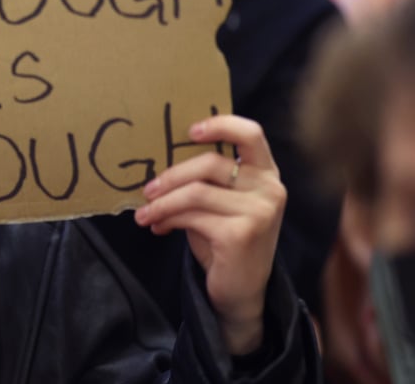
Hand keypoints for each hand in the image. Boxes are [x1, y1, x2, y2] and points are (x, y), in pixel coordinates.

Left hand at [134, 115, 285, 354]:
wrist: (240, 290)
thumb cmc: (224, 239)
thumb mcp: (218, 203)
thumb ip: (203, 180)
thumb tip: (158, 164)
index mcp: (265, 173)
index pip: (251, 134)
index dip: (221, 124)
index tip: (190, 131)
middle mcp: (270, 189)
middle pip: (210, 164)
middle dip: (170, 176)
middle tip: (147, 190)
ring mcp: (260, 212)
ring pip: (195, 192)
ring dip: (162, 203)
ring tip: (145, 214)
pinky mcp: (242, 233)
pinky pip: (192, 216)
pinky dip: (168, 219)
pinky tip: (158, 227)